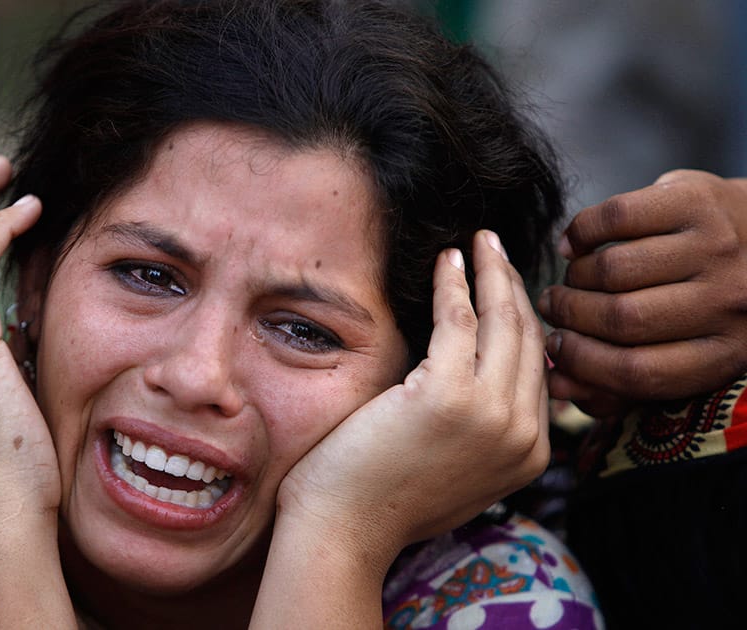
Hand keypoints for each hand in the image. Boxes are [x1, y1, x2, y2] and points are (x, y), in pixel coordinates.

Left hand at [276, 230, 549, 569]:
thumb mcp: (457, 471)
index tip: (505, 288)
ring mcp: (492, 414)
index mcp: (528, 454)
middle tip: (496, 249)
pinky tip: (447, 260)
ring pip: (504, 321)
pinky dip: (454, 282)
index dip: (522, 321)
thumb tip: (489, 389)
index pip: (536, 369)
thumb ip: (484, 433)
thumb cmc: (384, 499)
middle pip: (528, 338)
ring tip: (478, 242)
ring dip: (492, 271)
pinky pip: (459, 318)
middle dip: (513, 285)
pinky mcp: (448, 394)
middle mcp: (523, 435)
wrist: (343, 531)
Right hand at [538, 170, 746, 414]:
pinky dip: (582, 230)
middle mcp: (729, 302)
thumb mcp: (676, 352)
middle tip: (553, 307)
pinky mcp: (698, 200)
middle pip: (622, 318)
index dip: (583, 363)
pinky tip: (576, 244)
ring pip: (614, 269)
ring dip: (575, 277)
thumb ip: (618, 382)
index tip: (555, 348)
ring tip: (571, 279)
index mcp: (726, 353)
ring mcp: (717, 247)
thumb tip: (558, 384)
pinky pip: (617, 217)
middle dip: (570, 315)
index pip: (639, 371)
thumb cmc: (703, 307)